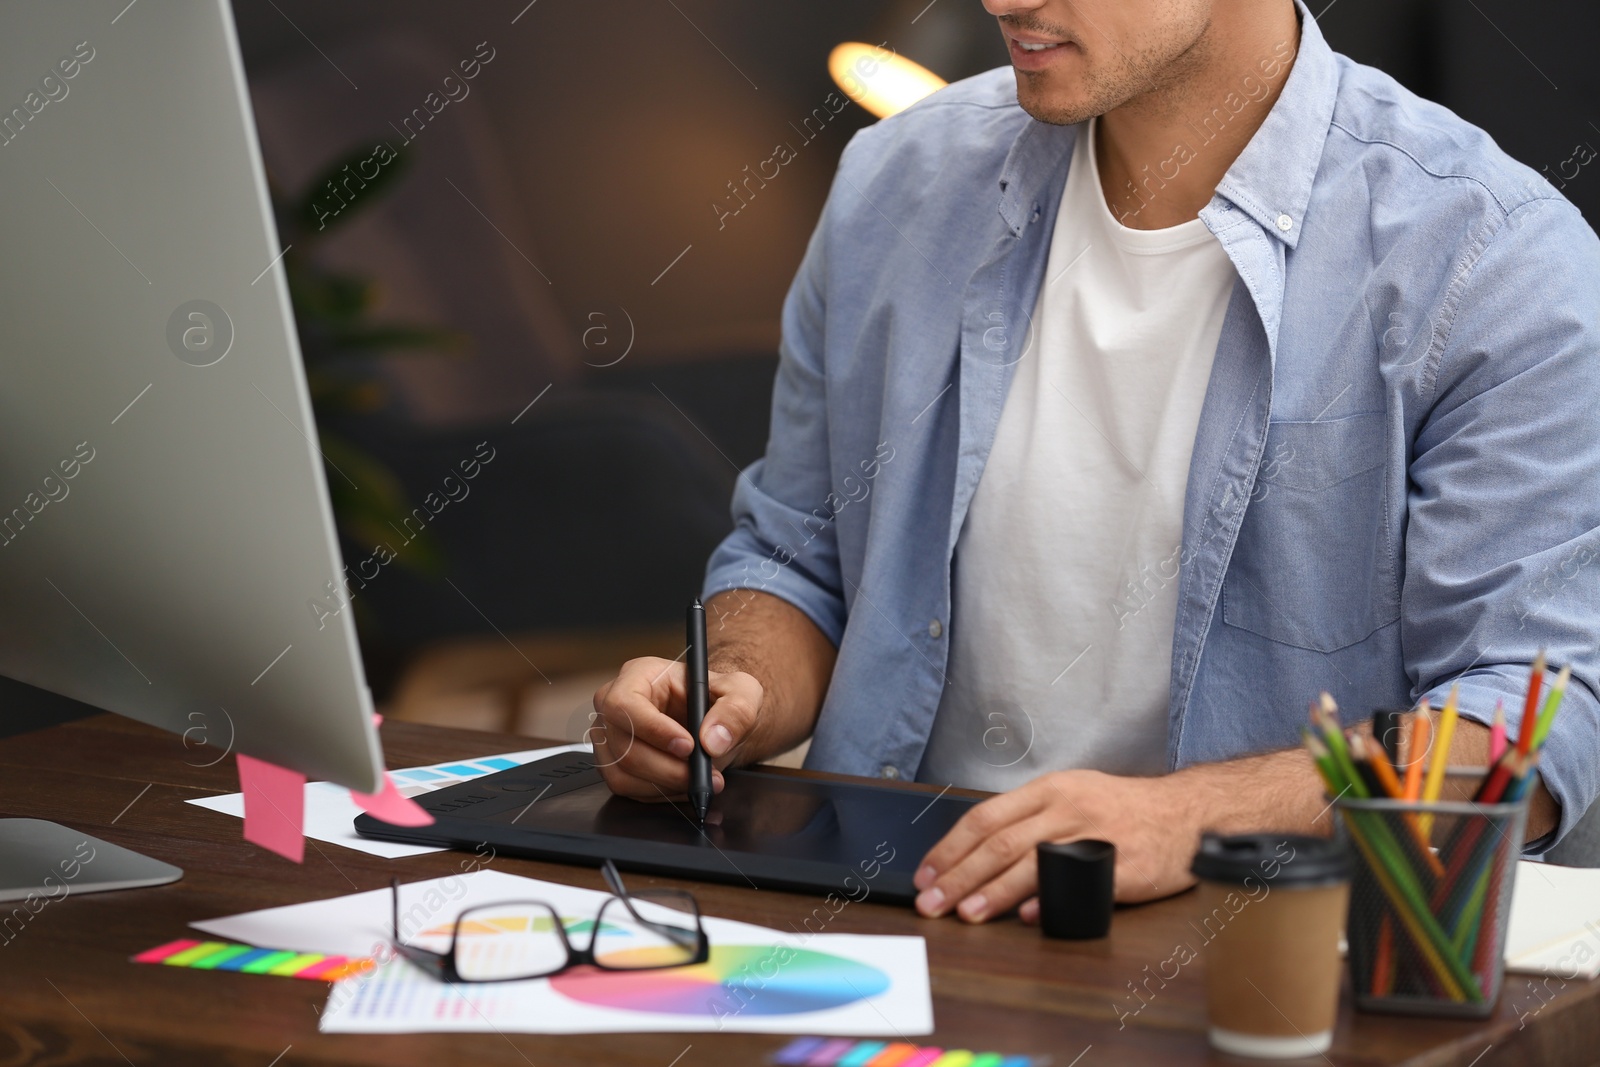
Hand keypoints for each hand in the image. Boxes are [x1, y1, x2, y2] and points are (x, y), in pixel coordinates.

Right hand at [590, 656, 764, 800]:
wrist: (713, 722)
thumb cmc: (719, 698)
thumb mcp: (741, 692)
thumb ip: (736, 710)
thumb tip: (712, 741)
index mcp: (637, 675)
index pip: (625, 704)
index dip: (653, 730)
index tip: (688, 746)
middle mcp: (614, 705)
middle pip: (624, 746)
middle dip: (667, 767)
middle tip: (703, 773)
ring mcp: (610, 736)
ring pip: (622, 773)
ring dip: (665, 784)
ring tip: (700, 779)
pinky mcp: (614, 764)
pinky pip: (627, 789)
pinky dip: (659, 794)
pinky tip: (685, 785)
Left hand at [911, 769, 1199, 922]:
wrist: (1188, 814)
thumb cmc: (1124, 810)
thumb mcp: (1073, 796)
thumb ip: (1030, 821)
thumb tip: (981, 858)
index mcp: (1049, 790)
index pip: (986, 817)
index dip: (951, 847)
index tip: (927, 874)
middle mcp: (1067, 807)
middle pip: (1000, 843)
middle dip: (959, 875)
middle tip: (932, 902)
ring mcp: (1095, 835)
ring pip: (1031, 862)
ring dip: (992, 891)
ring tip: (966, 913)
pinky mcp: (1123, 865)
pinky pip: (1079, 884)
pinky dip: (1049, 901)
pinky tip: (1027, 917)